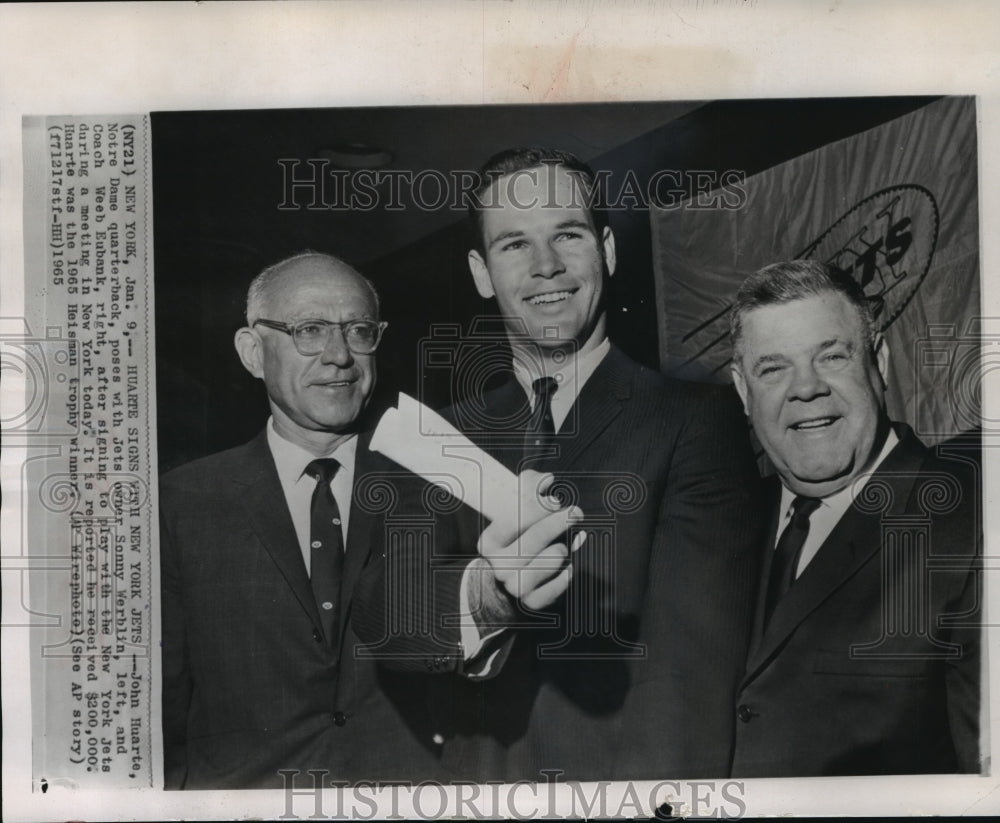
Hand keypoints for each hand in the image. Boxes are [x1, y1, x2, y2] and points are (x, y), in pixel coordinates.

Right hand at [476, 471, 585, 611]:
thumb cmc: (521, 537)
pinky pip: (552, 591)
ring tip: (563, 546)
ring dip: (558, 552)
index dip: (535, 507)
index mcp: (489, 542)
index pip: (512, 520)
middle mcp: (498, 565)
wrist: (512, 580)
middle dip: (555, 525)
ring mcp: (513, 586)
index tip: (554, 500)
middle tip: (575, 513)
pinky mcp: (531, 603)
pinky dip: (563, 578)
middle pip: (530, 542)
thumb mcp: (518, 512)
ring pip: (543, 566)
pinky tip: (570, 567)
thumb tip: (546, 480)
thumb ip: (530, 488)